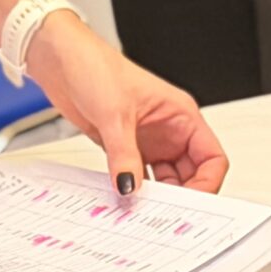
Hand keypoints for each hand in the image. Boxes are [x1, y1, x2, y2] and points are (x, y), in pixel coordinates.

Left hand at [27, 13, 227, 194]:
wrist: (58, 59)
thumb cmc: (93, 66)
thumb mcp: (115, 114)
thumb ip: (124, 155)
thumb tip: (130, 187)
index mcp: (181, 115)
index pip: (211, 157)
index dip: (208, 182)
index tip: (193, 202)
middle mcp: (168, 129)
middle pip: (191, 173)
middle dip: (183, 194)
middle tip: (165, 212)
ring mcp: (146, 139)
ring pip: (165, 178)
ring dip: (156, 195)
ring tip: (144, 209)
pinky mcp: (123, 146)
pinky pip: (136, 175)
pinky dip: (134, 188)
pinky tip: (126, 197)